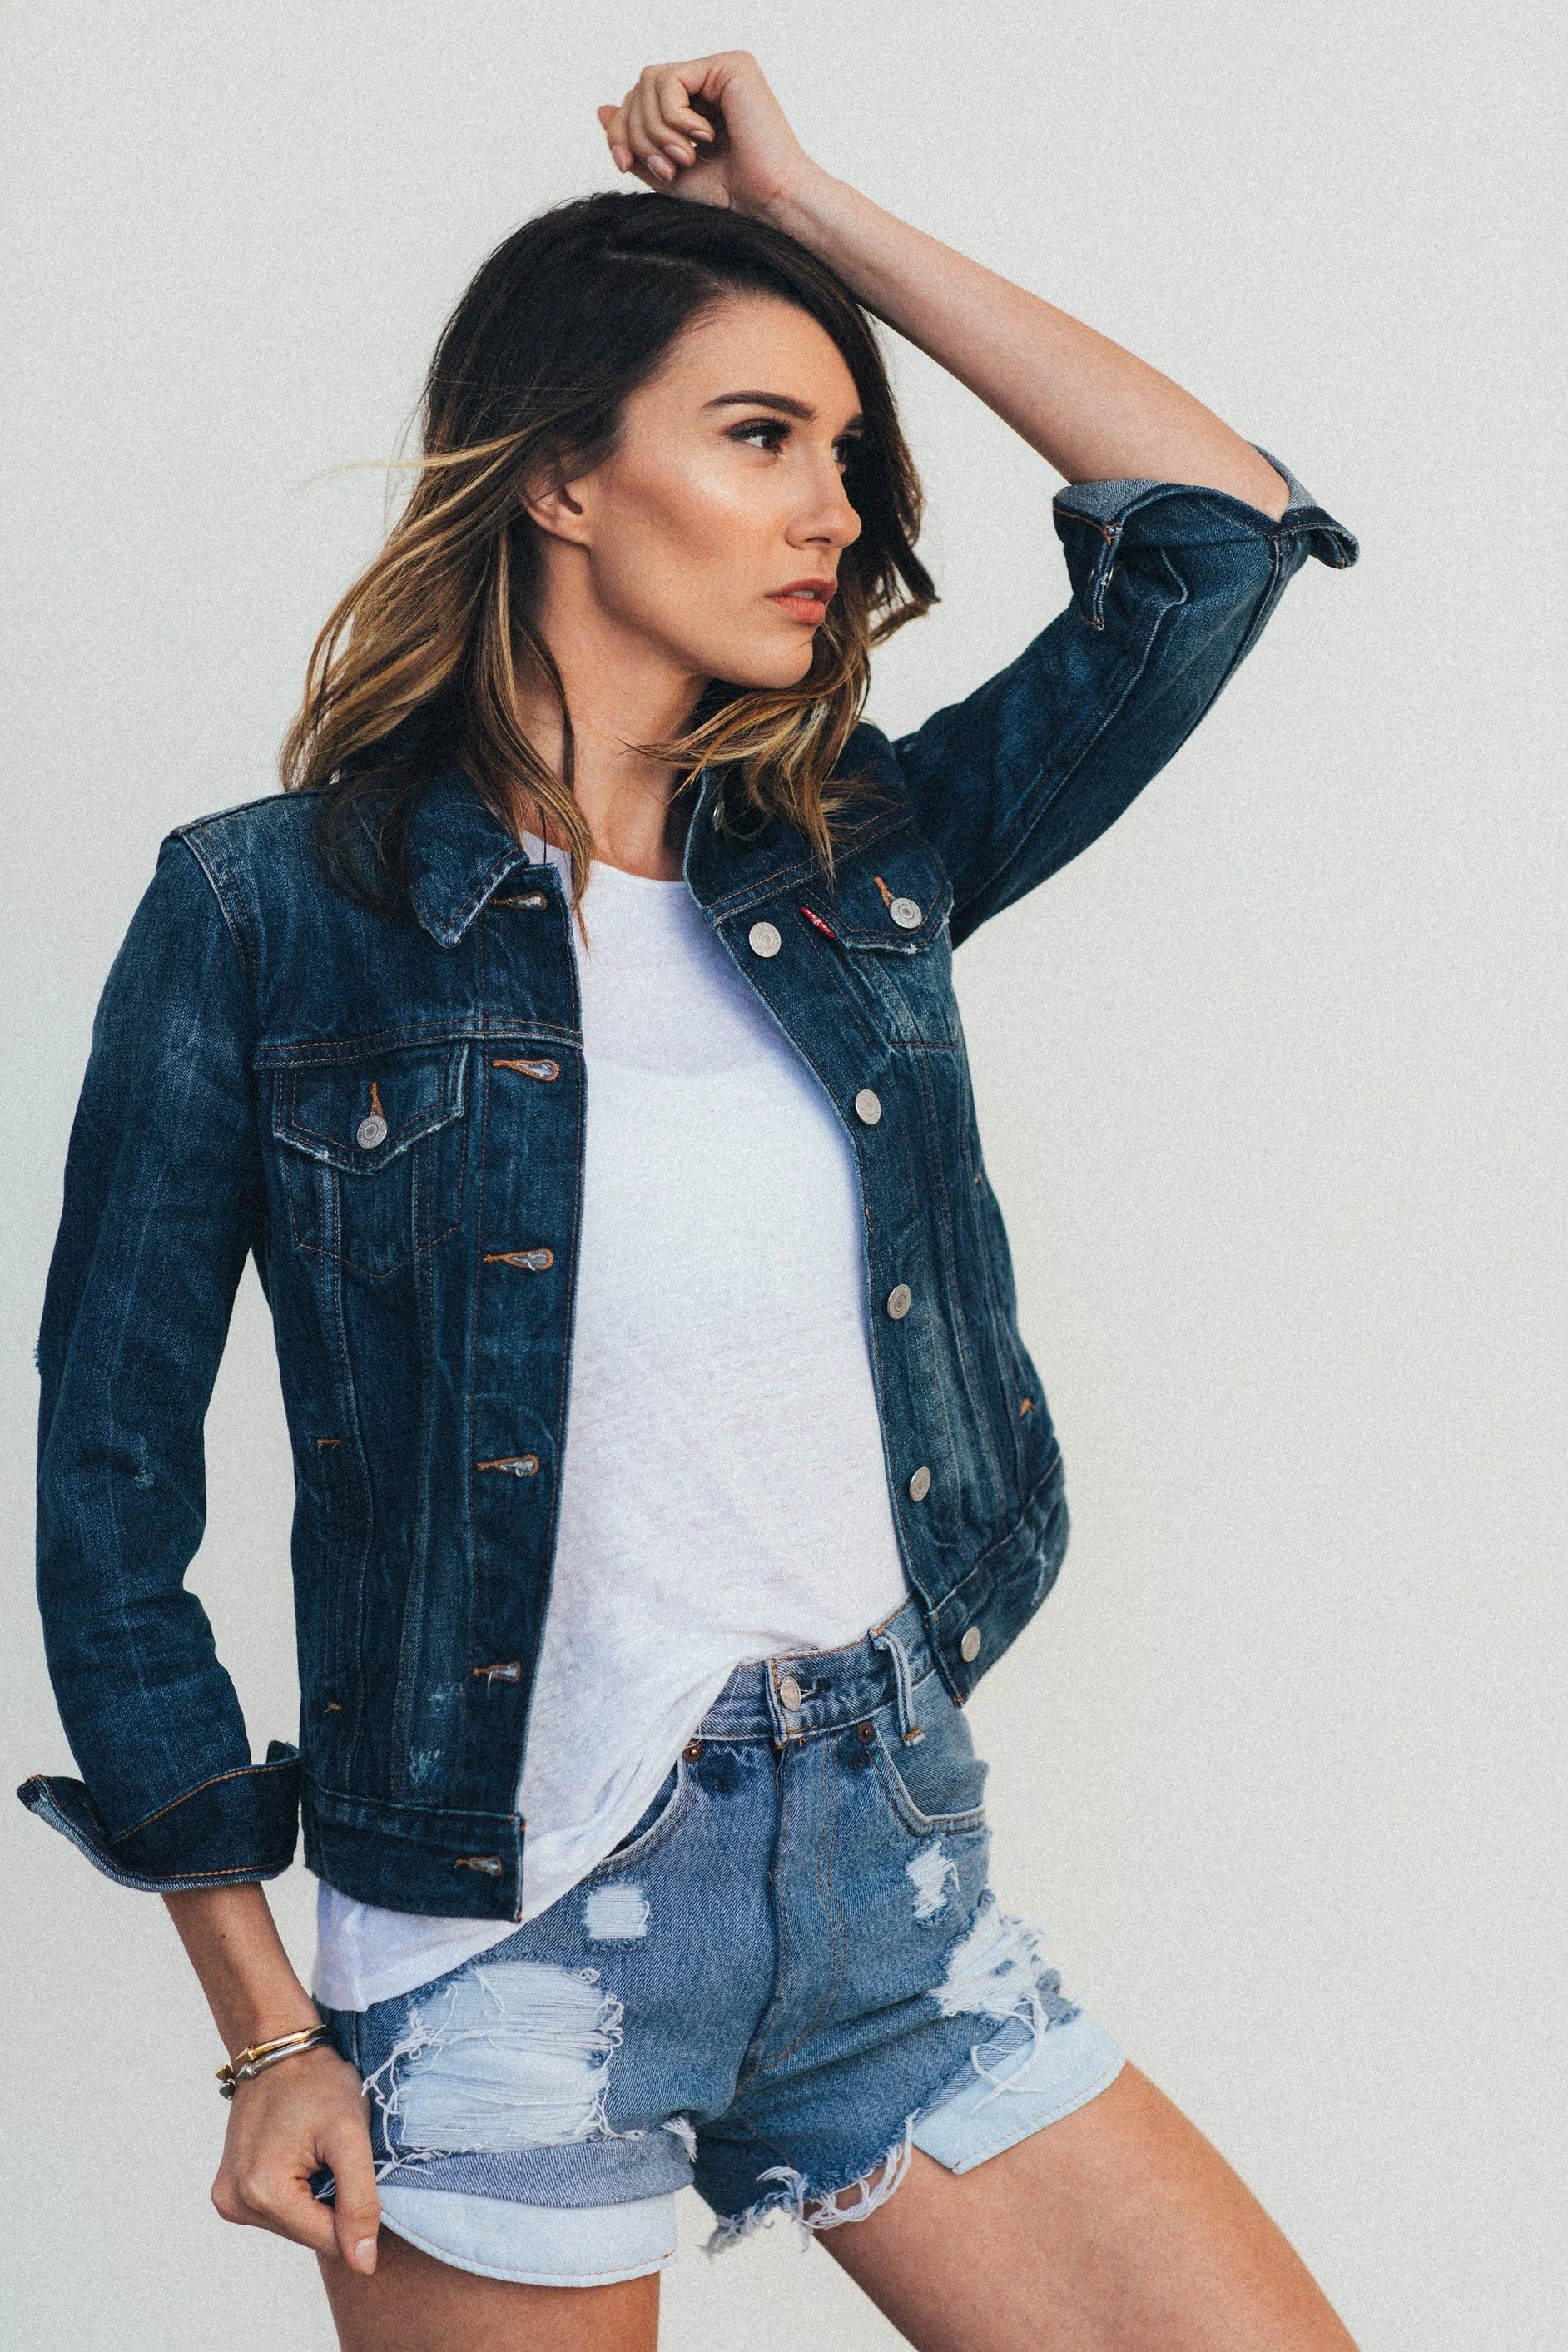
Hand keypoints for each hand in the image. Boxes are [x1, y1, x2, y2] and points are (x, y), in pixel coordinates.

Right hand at [210, 2041, 381, 2274]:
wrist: (279, 2050)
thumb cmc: (317, 2083)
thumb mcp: (351, 2136)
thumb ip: (360, 2202)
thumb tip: (364, 2264)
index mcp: (263, 2194)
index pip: (329, 2241)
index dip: (354, 2209)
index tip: (353, 2165)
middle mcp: (236, 2204)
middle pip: (309, 2235)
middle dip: (331, 2200)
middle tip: (331, 2152)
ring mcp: (228, 2200)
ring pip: (296, 2225)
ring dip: (314, 2196)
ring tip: (314, 2151)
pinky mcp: (229, 2194)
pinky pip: (278, 2211)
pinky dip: (297, 2191)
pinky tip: (298, 2155)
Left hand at [597, 52, 820, 218]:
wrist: (767, 207)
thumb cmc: (728, 198)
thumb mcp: (666, 173)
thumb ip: (635, 144)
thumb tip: (601, 109)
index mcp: (694, 104)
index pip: (637, 100)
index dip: (619, 131)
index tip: (624, 165)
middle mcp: (707, 80)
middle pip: (638, 88)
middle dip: (637, 134)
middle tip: (665, 169)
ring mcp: (719, 70)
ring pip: (649, 81)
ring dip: (656, 129)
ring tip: (684, 158)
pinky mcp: (731, 66)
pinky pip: (670, 80)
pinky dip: (674, 117)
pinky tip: (703, 138)